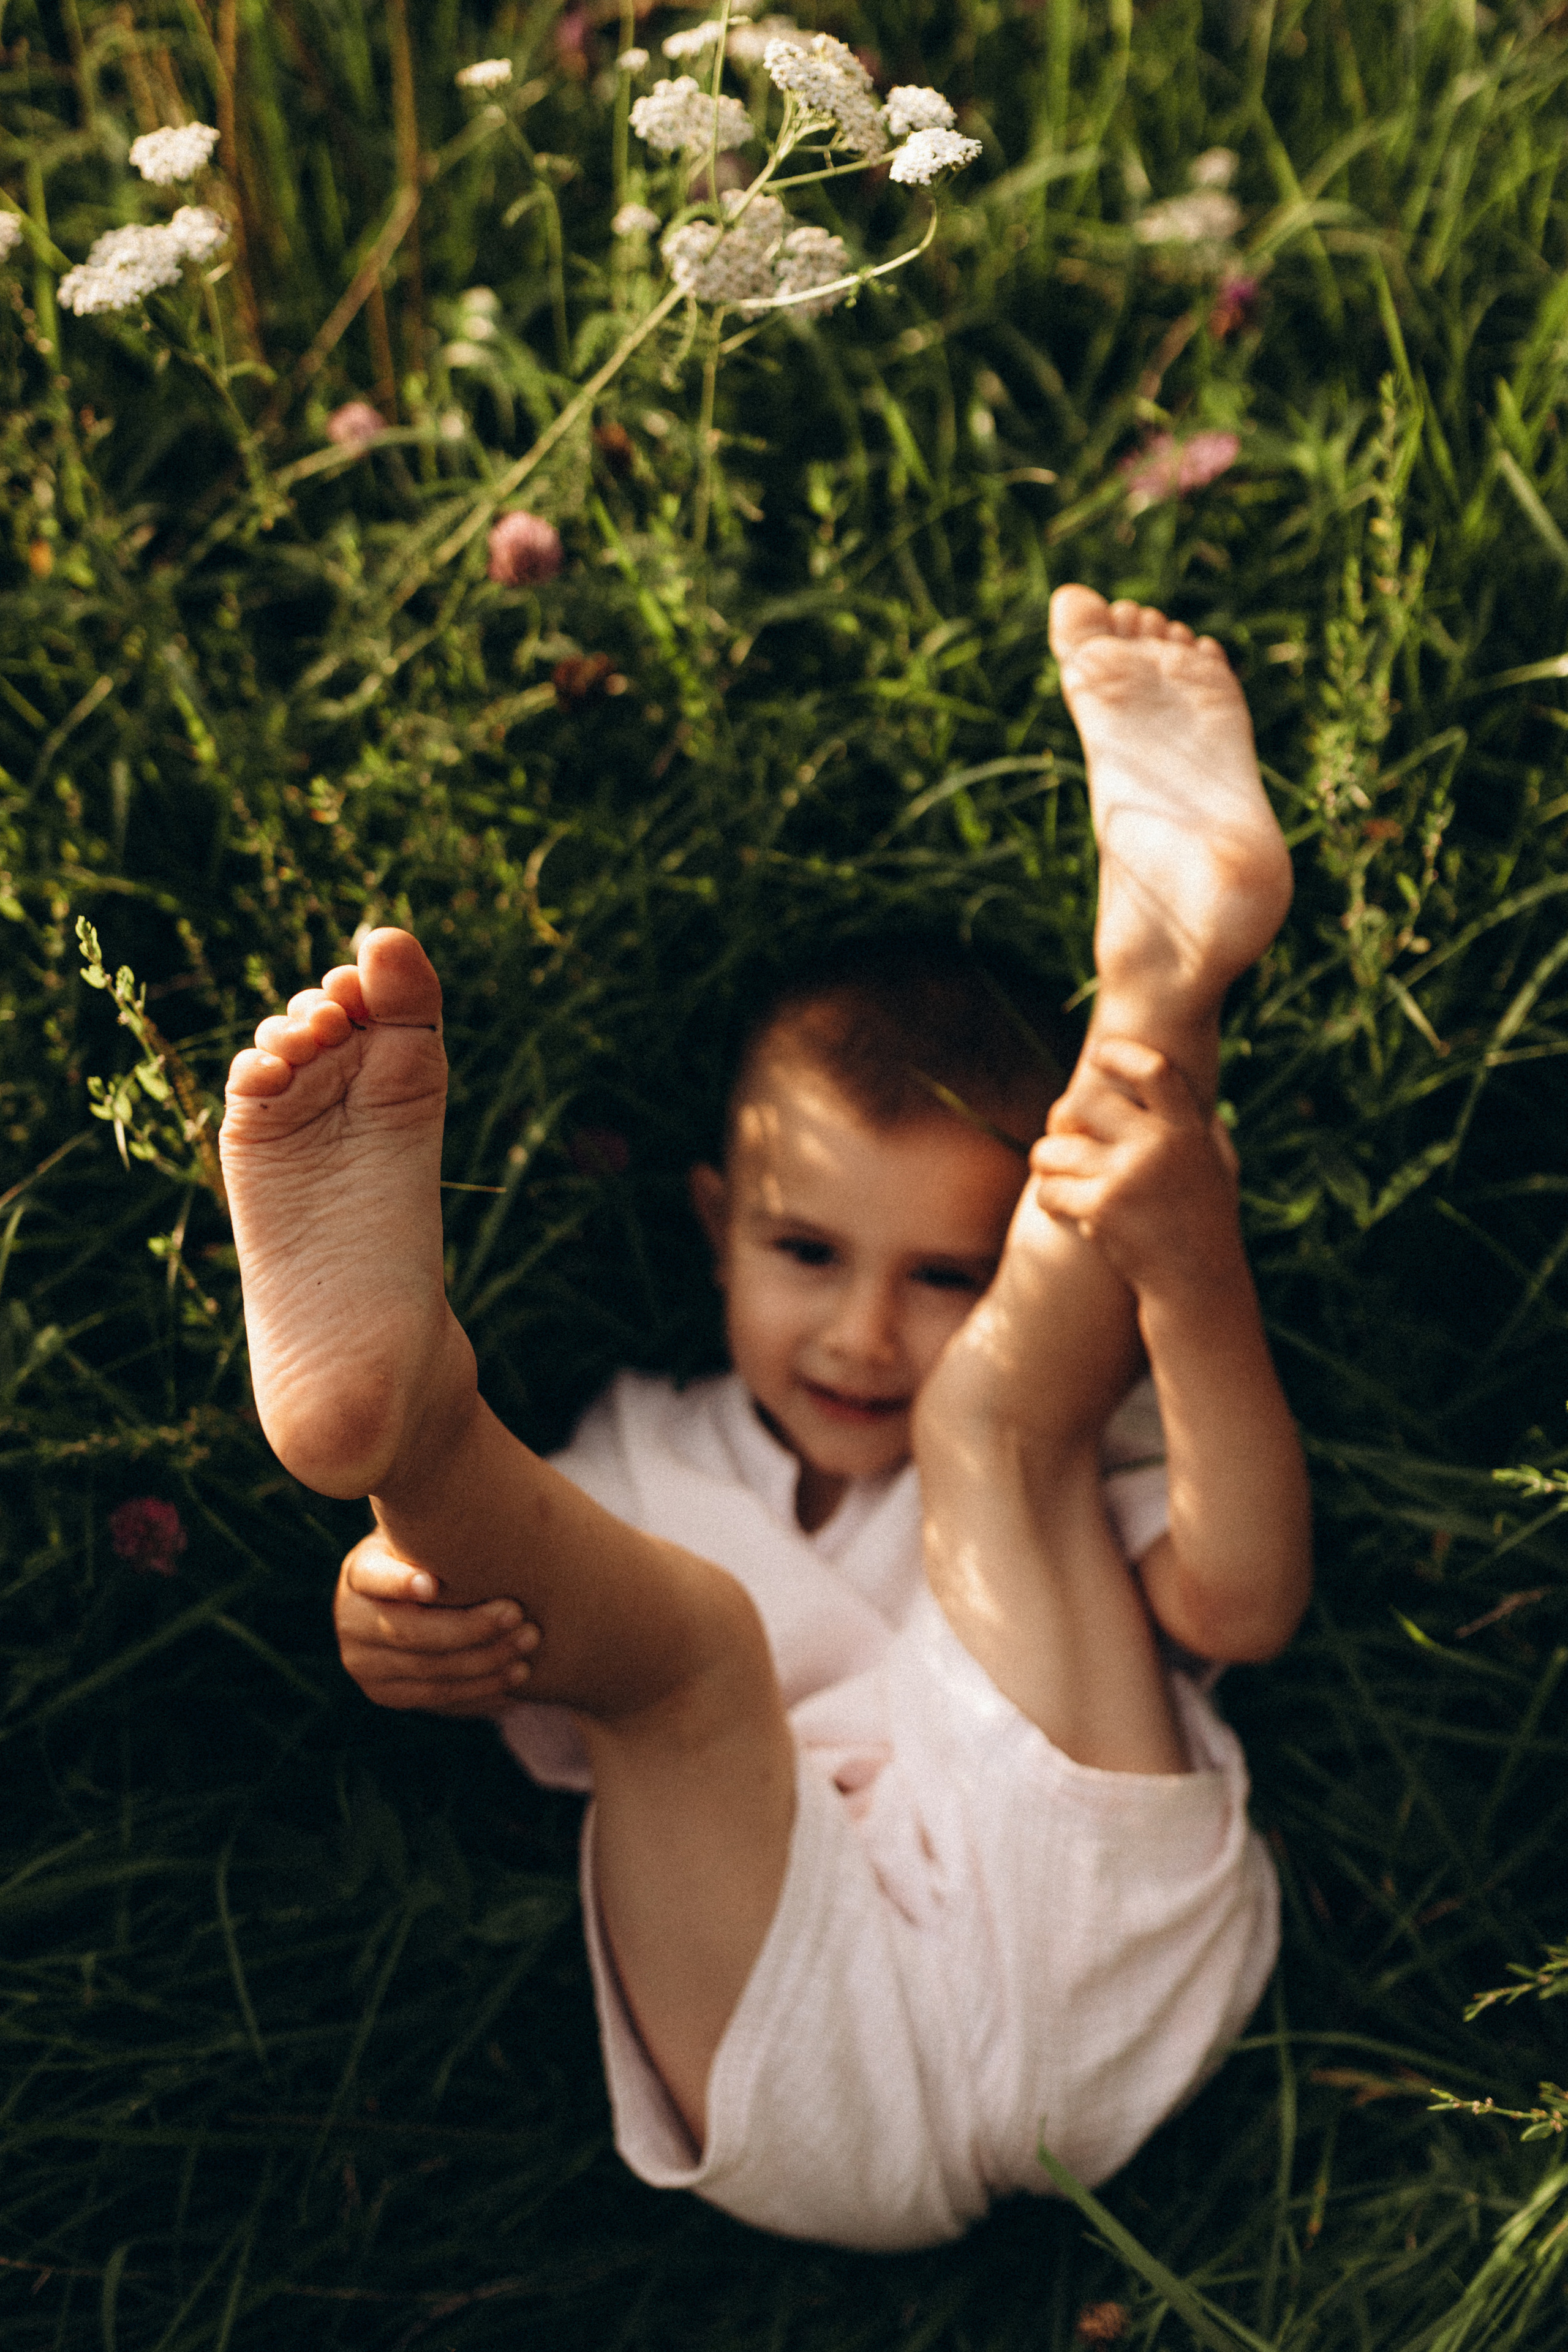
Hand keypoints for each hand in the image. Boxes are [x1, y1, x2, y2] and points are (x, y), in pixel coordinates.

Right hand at [333, 1531, 539, 1717]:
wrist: (409, 1598)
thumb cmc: (434, 1553)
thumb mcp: (426, 1534)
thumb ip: (440, 1527)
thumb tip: (472, 1476)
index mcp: (360, 1572)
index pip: (374, 1576)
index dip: (400, 1582)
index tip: (433, 1583)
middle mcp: (351, 1620)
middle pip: (412, 1633)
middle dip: (471, 1629)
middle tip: (519, 1615)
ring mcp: (364, 1663)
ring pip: (431, 1671)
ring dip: (485, 1662)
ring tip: (528, 1646)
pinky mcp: (385, 1692)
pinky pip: (438, 1698)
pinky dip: (480, 1690)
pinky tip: (514, 1678)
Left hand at [1029, 1039, 1242, 1295]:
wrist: (1197, 1282)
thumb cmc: (1207, 1222)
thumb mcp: (1220, 1166)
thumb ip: (1203, 1125)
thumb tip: (1181, 1086)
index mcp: (1187, 1130)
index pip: (1152, 1071)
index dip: (1120, 1054)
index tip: (1099, 1054)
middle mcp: (1157, 1146)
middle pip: (1083, 1102)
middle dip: (1061, 1117)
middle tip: (1062, 1133)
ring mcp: (1127, 1176)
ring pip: (1053, 1148)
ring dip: (1045, 1162)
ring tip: (1054, 1174)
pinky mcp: (1101, 1209)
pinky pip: (1049, 1189)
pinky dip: (1048, 1198)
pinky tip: (1060, 1207)